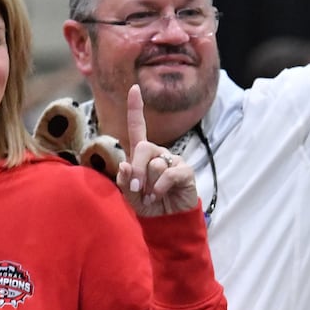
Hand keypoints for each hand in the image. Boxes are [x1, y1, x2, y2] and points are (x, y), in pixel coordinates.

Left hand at [116, 84, 198, 216]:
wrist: (166, 221)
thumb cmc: (145, 204)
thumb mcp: (128, 194)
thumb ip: (124, 180)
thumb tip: (124, 165)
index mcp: (142, 154)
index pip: (138, 127)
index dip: (136, 108)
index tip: (134, 88)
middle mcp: (157, 153)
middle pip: (143, 147)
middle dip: (136, 169)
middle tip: (136, 189)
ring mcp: (172, 160)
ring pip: (155, 164)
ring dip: (148, 184)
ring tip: (151, 196)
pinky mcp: (185, 171)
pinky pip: (168, 174)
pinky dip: (159, 188)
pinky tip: (159, 196)